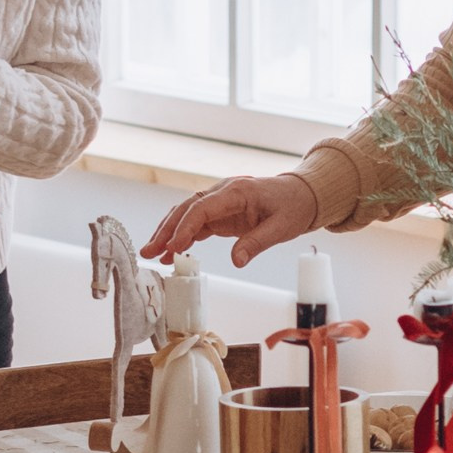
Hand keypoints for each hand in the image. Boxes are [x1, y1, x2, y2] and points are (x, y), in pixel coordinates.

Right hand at [142, 173, 318, 267]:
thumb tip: (236, 261)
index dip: (186, 227)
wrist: (302, 195)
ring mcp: (219, 201)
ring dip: (168, 233)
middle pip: (187, 208)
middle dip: (167, 230)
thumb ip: (257, 243)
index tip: (173, 246)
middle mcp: (223, 192)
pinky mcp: (220, 212)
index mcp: (237, 191)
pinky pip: (196, 222)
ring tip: (152, 254)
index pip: (203, 207)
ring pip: (186, 214)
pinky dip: (182, 236)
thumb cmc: (293, 207)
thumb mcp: (281, 228)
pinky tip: (171, 253)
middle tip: (150, 251)